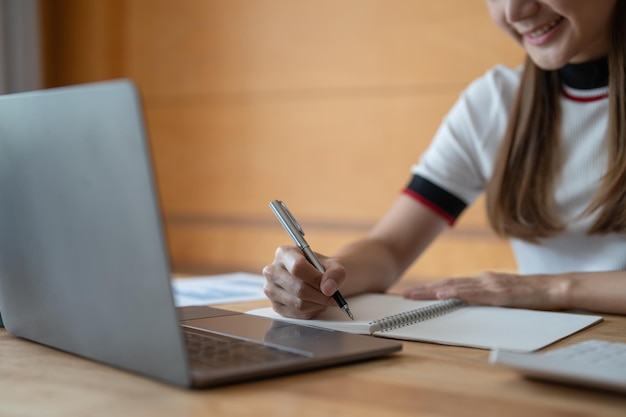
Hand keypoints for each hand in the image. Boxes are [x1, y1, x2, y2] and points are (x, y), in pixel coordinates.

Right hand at [262, 246, 346, 318]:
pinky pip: (297, 314)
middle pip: (298, 288)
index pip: (298, 267)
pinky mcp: (275, 306)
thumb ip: (335, 274)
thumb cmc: (322, 269)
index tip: (330, 285)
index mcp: (284, 253)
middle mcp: (272, 270)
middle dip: (320, 295)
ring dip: (317, 304)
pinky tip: (316, 304)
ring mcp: (271, 289)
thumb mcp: (334, 265)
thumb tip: (328, 289)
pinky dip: (312, 311)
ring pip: (298, 303)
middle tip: (333, 297)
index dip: (316, 279)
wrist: (317, 278)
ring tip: (325, 299)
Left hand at [403, 271, 566, 310]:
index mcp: (483, 281)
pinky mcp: (499, 294)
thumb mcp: (504, 295)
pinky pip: (473, 295)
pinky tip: (442, 296)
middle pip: (448, 284)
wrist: (554, 288)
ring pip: (455, 287)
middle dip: (425, 290)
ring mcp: (490, 285)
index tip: (415, 292)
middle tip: (405, 295)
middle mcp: (483, 280)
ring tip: (415, 295)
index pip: (452, 284)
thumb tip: (470, 303)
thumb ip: (487, 297)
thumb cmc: (531, 294)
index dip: (432, 288)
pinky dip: (455, 294)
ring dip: (433, 291)